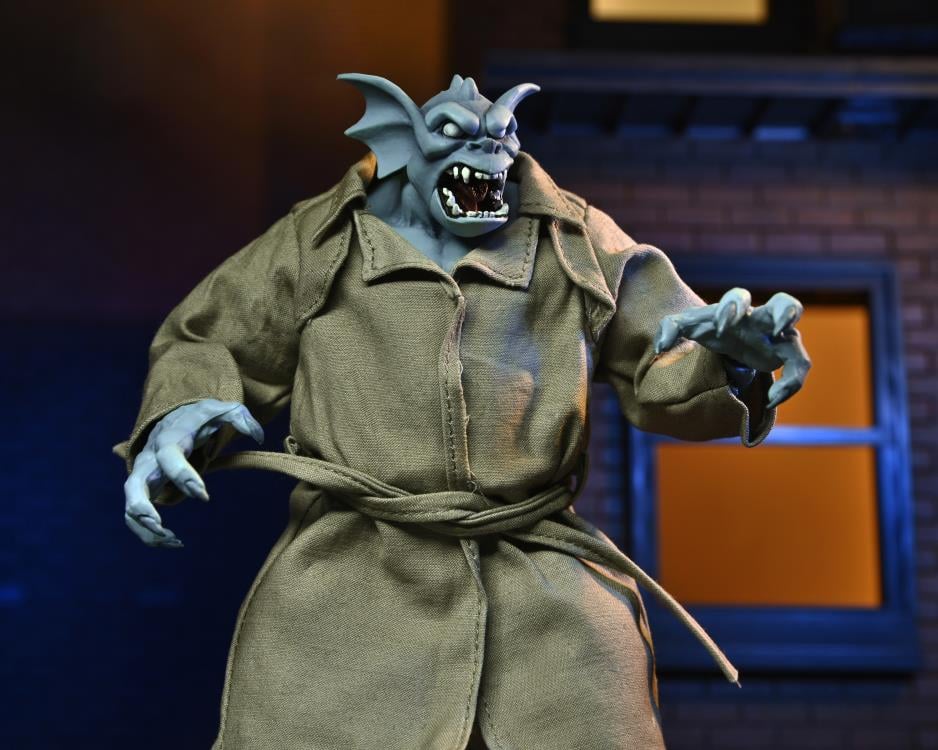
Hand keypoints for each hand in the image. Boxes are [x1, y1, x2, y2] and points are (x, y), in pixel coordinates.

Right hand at [123, 399, 263, 547]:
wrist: (174, 416)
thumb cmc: (200, 418)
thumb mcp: (221, 410)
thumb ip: (240, 417)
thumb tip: (259, 436)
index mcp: (169, 438)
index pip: (169, 456)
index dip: (182, 476)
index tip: (203, 496)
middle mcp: (149, 458)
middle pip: (134, 483)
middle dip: (142, 506)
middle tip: (161, 526)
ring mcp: (143, 475)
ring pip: (130, 505)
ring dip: (145, 528)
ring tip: (173, 540)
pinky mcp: (143, 490)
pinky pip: (135, 516)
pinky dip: (147, 532)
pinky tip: (172, 541)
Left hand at [654, 288, 811, 408]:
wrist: (724, 344)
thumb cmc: (707, 330)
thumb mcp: (686, 327)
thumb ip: (670, 328)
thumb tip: (660, 347)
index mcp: (736, 309)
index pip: (739, 297)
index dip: (733, 308)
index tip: (721, 329)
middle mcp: (762, 320)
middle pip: (788, 303)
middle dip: (787, 312)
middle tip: (777, 328)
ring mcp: (778, 337)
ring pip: (799, 341)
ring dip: (795, 362)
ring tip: (773, 390)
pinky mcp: (785, 356)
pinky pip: (799, 368)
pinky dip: (790, 386)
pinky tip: (770, 401)